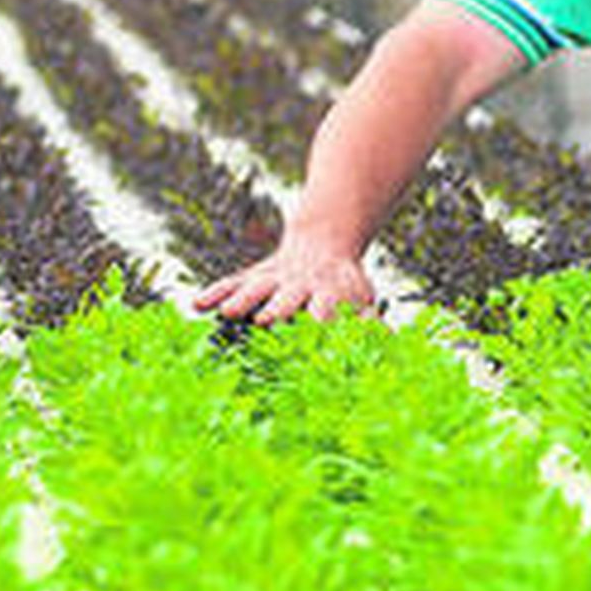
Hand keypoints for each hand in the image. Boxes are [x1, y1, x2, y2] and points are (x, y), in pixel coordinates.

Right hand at [193, 233, 376, 326]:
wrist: (325, 242)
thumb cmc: (344, 284)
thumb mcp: (362, 299)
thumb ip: (371, 324)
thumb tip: (392, 348)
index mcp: (327, 293)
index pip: (323, 308)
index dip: (319, 320)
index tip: (314, 334)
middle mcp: (298, 285)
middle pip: (287, 297)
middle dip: (277, 308)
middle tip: (266, 320)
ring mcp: (274, 279)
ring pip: (255, 287)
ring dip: (242, 298)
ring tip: (227, 312)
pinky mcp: (254, 276)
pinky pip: (232, 282)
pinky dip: (216, 292)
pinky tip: (198, 304)